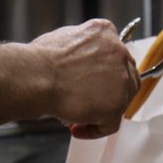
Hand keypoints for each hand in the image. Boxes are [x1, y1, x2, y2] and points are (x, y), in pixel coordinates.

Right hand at [28, 20, 138, 138]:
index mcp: (106, 32)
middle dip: (108, 91)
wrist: (37, 76)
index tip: (92, 82)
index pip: (115, 55)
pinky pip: (110, 124)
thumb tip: (80, 59)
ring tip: (77, 116)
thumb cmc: (40, 60)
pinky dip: (94, 130)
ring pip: (121, 101)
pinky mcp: (116, 105)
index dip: (105, 72)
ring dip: (101, 111)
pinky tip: (77, 128)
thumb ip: (82, 47)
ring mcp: (121, 80)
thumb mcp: (64, 37)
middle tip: (87, 100)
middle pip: (125, 77)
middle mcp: (119, 53)